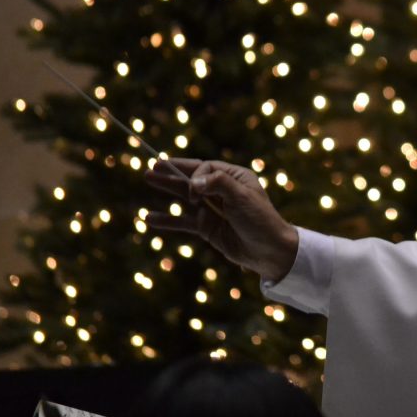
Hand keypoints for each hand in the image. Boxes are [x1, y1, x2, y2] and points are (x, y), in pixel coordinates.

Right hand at [144, 158, 298, 280]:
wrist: (268, 251)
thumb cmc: (260, 220)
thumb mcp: (242, 197)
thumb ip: (219, 184)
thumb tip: (194, 180)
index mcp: (235, 177)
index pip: (207, 168)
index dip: (195, 175)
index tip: (194, 192)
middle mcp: (222, 190)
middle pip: (192, 177)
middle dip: (172, 171)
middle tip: (152, 165)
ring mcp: (213, 209)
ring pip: (184, 196)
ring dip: (167, 188)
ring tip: (147, 178)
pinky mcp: (207, 227)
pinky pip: (183, 221)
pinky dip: (167, 220)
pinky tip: (149, 218)